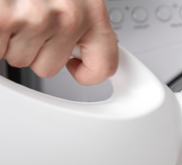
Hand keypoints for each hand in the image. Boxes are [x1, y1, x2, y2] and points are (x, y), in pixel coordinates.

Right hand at [0, 0, 117, 84]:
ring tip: (13, 7)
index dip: (88, 72)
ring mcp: (35, 18)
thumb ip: (81, 22)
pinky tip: (2, 12)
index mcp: (91, 8)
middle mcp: (68, 15)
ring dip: (13, 39)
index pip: (104, 65)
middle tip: (27, 16)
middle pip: (51, 67)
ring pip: (22, 60)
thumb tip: (85, 54)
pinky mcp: (4, 18)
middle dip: (36, 48)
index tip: (78, 67)